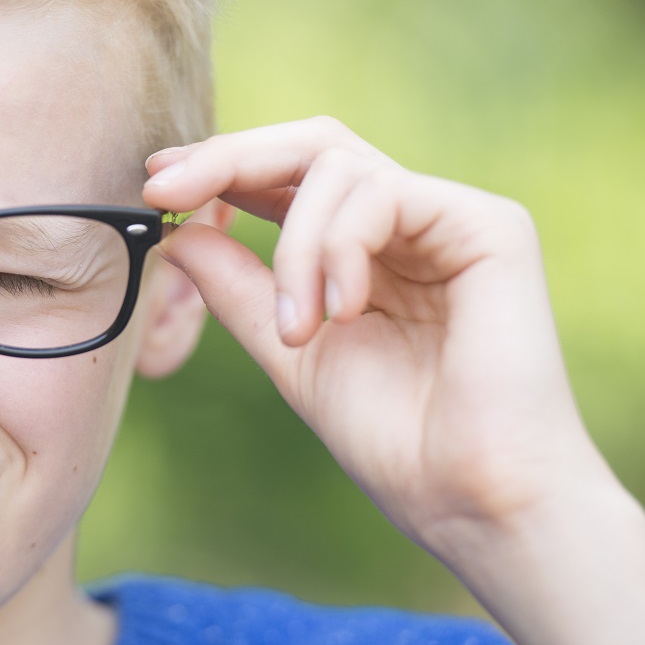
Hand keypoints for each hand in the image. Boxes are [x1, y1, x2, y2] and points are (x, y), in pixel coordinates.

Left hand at [143, 117, 607, 561]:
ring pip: (337, 166)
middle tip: (167, 189)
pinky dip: (340, 247)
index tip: (154, 185)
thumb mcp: (288, 352)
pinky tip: (338, 313)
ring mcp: (450, 218)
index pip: (287, 178)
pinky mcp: (490, 226)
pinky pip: (385, 194)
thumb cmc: (392, 439)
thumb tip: (177, 233)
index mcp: (364, 250)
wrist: (469, 500)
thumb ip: (238, 289)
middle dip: (229, 157)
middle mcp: (409, 223)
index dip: (220, 167)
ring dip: (294, 248)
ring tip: (296, 331)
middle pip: (311, 145)